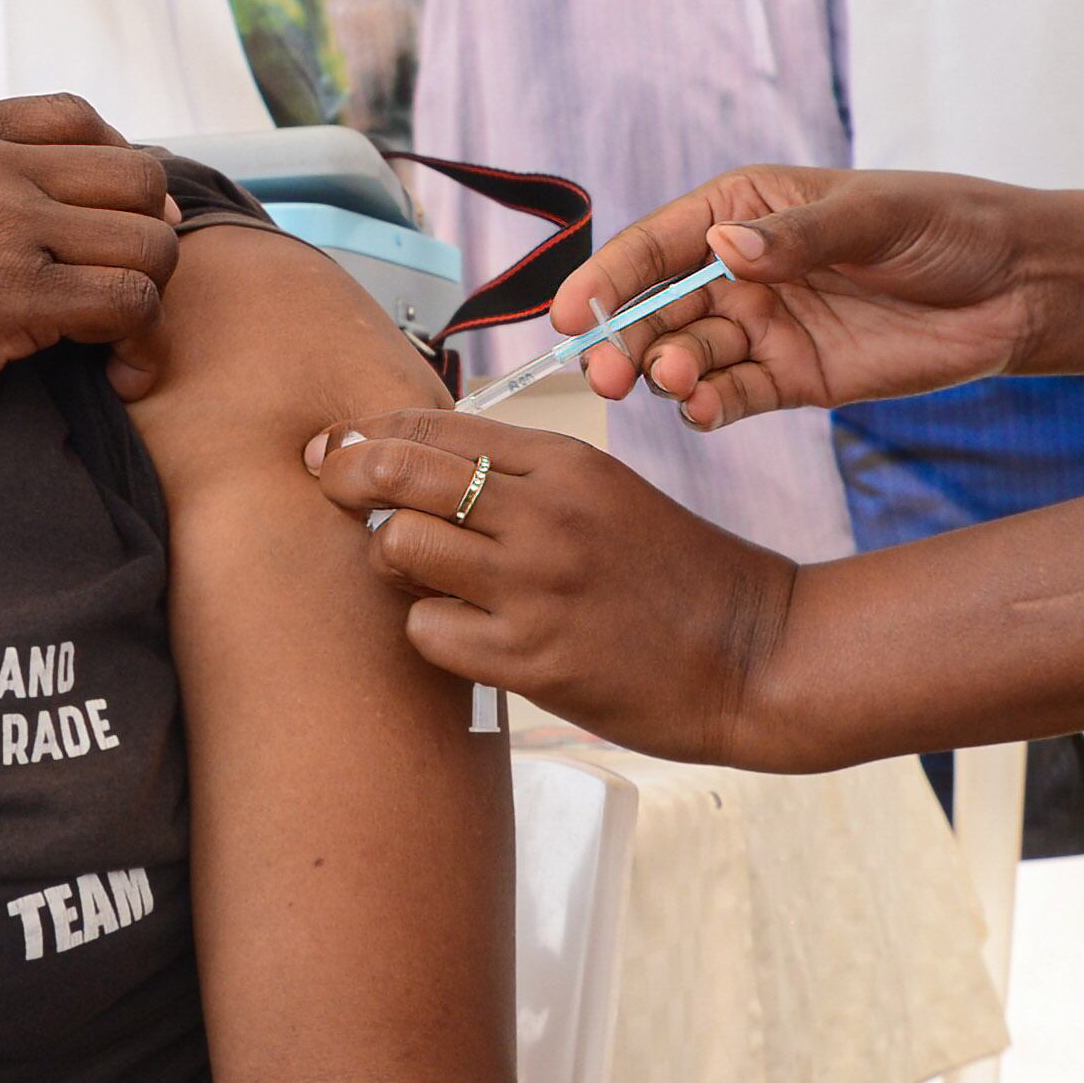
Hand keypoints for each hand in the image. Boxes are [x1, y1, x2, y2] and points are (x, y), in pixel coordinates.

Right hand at [0, 97, 182, 461]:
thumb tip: (28, 203)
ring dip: (148, 296)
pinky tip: (103, 368)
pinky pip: (130, 304)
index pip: (80, 119)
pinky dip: (133, 342)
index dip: (113, 176)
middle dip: (144, 236)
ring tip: (115, 340)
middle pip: (136, 176)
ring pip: (151, 241)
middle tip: (122, 291)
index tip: (102, 231)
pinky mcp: (8, 299)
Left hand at [306, 413, 795, 762]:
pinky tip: (457, 634)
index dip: (366, 433)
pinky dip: (427, 632)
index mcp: (565, 461)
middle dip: (343, 475)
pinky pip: (427, 631)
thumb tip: (420, 467)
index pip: (431, 424)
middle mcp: (545, 512)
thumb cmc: (677, 575)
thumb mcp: (606, 494)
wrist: (756, 652)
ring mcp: (536, 585)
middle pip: (397, 470)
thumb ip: (523, 478)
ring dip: (388, 560)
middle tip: (327, 488)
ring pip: (399, 545)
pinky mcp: (532, 658)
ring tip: (417, 577)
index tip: (336, 448)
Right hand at [553, 168, 1083, 425]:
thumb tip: (723, 250)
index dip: (607, 278)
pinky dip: (708, 407)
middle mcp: (738, 271)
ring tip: (673, 384)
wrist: (1019, 289)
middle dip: (624, 339)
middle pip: (657, 309)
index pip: (656, 244)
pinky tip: (701, 412)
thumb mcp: (876, 217)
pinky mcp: (790, 380)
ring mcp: (761, 328)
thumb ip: (799, 239)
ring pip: (687, 356)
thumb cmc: (948, 226)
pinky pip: (731, 397)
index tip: (569, 314)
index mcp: (743, 212)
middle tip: (608, 372)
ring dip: (667, 373)